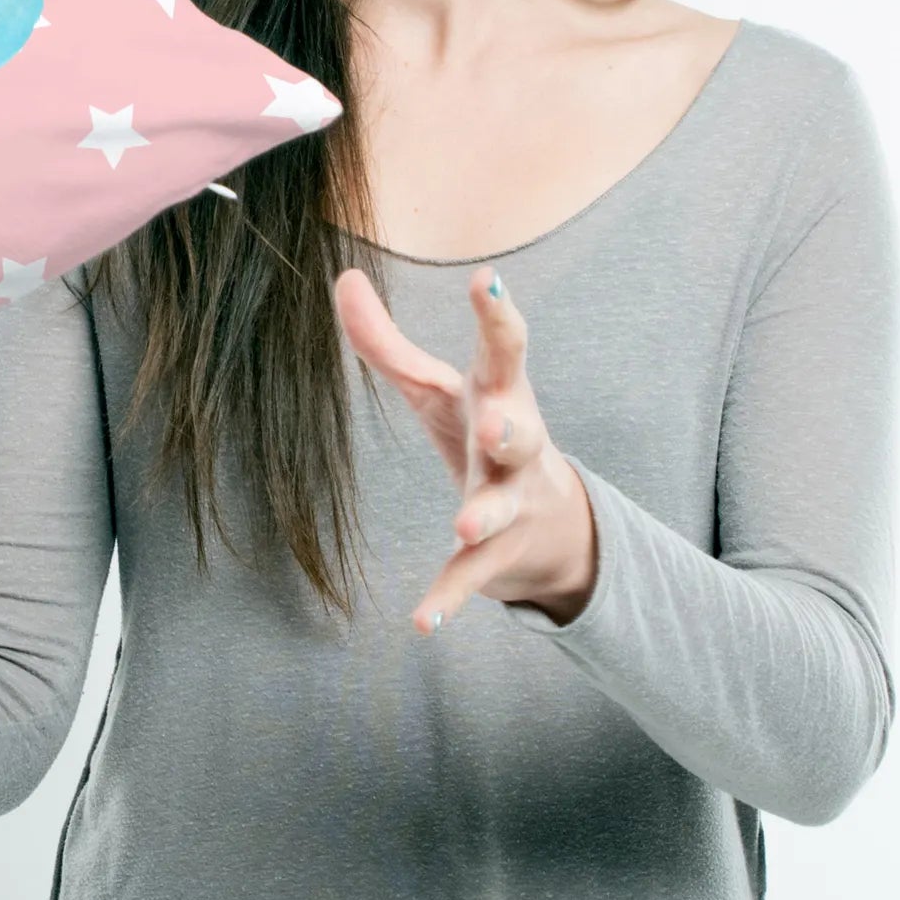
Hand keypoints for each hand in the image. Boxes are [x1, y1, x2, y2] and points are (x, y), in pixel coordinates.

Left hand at [332, 263, 597, 634]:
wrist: (555, 526)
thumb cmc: (483, 432)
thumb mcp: (436, 387)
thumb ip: (385, 340)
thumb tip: (343, 276)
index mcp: (501, 395)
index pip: (504, 349)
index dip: (497, 313)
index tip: (487, 279)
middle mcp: (516, 447)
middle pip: (522, 430)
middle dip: (510, 426)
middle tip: (495, 422)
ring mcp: (513, 503)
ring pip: (501, 507)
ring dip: (483, 516)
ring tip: (462, 528)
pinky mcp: (497, 556)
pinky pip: (472, 578)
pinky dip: (448, 599)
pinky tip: (422, 623)